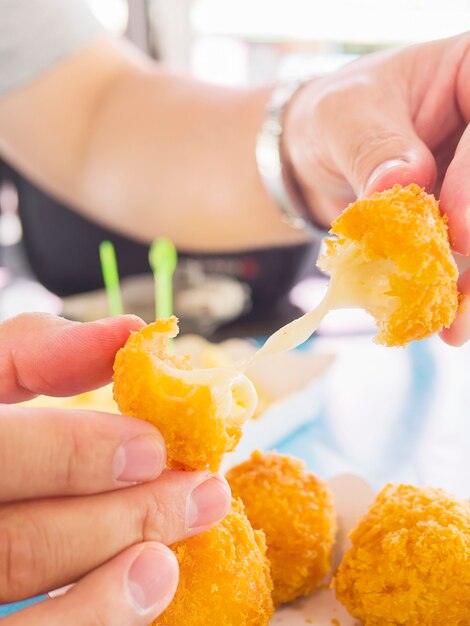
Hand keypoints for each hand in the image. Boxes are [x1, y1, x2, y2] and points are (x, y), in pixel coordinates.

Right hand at [0, 314, 230, 624]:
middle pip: (18, 542)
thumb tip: (127, 332)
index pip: (0, 454)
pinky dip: (89, 620)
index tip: (154, 448)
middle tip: (202, 495)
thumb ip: (37, 352)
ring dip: (109, 586)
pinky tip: (145, 591)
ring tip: (171, 558)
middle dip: (121, 520)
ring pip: (21, 588)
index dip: (73, 454)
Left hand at [284, 32, 469, 344]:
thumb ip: (372, 148)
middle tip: (462, 289)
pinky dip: (458, 292)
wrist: (315, 155)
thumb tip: (399, 183)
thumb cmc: (332, 117)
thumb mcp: (342, 118)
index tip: (456, 229)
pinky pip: (467, 257)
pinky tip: (447, 323)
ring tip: (455, 324)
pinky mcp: (463, 218)